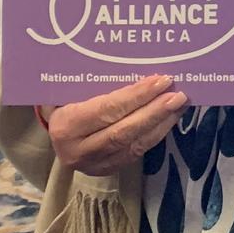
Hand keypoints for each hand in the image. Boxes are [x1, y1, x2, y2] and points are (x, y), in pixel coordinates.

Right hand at [40, 75, 187, 175]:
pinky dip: (155, 135)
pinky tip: (169, 119)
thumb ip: (93, 81)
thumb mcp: (70, 89)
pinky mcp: (106, 171)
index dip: (136, 96)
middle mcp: (77, 150)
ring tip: (179, 105)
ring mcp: (92, 165)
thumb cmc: (64, 101)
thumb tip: (134, 61)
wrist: (54, 132)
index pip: (106, 110)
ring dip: (160, 124)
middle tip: (178, 95)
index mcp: (65, 125)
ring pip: (133, 146)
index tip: (160, 80)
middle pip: (123, 131)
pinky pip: (135, 153)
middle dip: (154, 112)